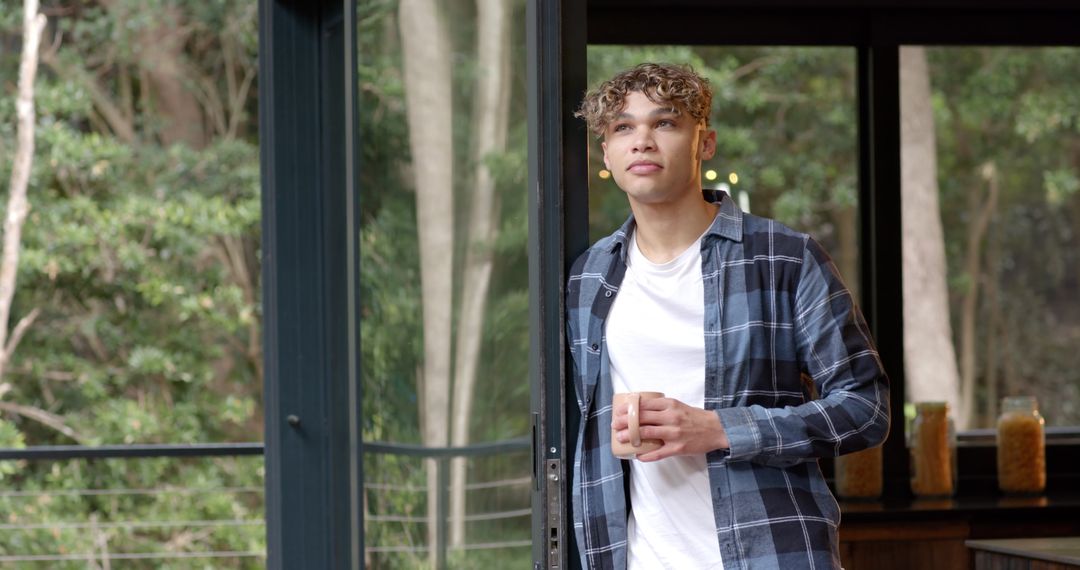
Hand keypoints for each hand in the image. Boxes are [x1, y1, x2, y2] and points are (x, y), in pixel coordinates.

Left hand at [611, 396, 728, 461]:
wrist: (715, 429)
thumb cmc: (693, 417)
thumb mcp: (677, 405)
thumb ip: (660, 407)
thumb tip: (638, 409)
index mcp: (669, 405)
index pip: (644, 405)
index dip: (628, 409)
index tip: (618, 412)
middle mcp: (671, 417)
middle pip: (642, 418)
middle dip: (625, 422)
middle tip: (614, 425)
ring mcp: (674, 433)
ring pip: (647, 434)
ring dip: (631, 437)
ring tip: (621, 439)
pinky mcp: (678, 448)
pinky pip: (658, 453)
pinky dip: (646, 455)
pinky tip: (638, 456)